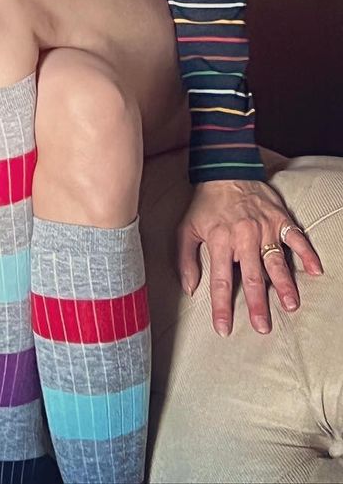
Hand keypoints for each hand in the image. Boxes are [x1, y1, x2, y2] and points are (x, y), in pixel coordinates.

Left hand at [176, 177, 323, 335]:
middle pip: (252, 276)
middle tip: (263, 328)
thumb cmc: (205, 205)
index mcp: (219, 241)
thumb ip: (185, 259)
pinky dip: (307, 254)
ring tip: (290, 305)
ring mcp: (264, 228)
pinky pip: (297, 238)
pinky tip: (316, 271)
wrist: (225, 171)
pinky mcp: (280, 219)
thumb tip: (190, 289)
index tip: (224, 329)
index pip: (220, 280)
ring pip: (276, 260)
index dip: (221, 306)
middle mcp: (243, 237)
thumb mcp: (186, 228)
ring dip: (285, 284)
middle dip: (258, 304)